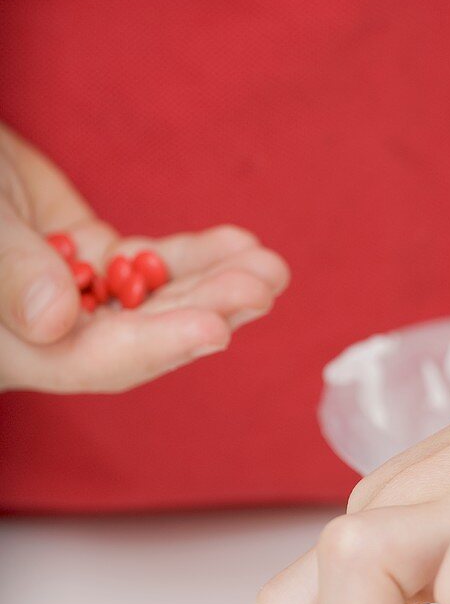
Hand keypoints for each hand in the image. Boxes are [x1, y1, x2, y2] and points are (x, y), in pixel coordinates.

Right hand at [0, 125, 288, 391]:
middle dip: (205, 310)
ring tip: (270, 267)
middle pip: (138, 335)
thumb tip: (56, 322)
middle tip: (263, 284)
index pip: (89, 358)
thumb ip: (8, 270)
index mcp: (9, 344)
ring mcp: (72, 297)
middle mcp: (45, 333)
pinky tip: (238, 245)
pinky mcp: (90, 260)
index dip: (156, 346)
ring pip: (152, 301)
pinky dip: (192, 257)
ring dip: (213, 285)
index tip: (217, 328)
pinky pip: (149, 265)